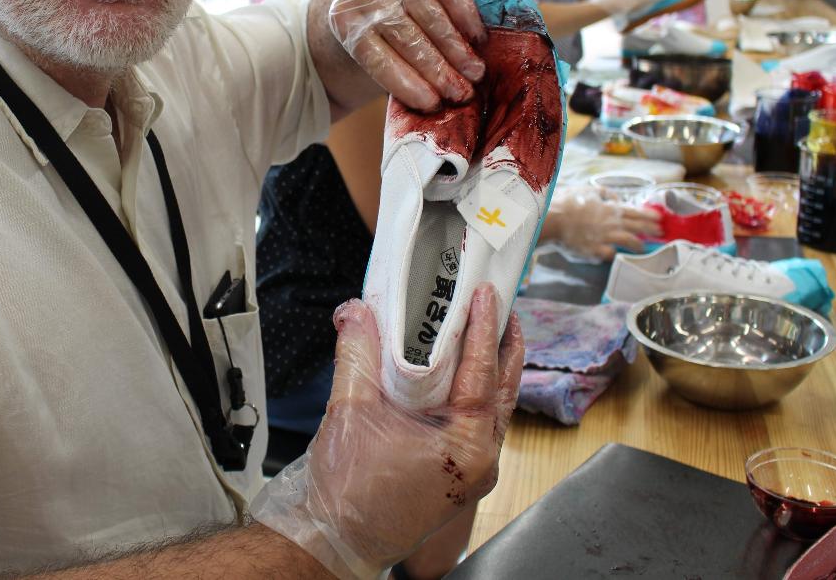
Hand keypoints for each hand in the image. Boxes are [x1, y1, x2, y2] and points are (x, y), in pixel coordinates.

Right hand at [250, 284, 523, 579]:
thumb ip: (357, 354)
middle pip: (502, 389)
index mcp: (466, 449)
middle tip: (497, 304)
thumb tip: (357, 312)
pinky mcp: (455, 473)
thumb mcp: (350, 410)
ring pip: (492, 407)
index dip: (483, 329)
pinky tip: (455, 370)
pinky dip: (470, 390)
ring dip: (489, 367)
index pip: (483, 375)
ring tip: (481, 328)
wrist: (333, 539)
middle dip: (501, 344)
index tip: (484, 295)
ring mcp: (470, 470)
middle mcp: (480, 461)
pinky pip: (474, 423)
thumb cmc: (346, 493)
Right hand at [327, 0, 487, 111]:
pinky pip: (379, 60)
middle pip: (427, 16)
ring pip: (407, 40)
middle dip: (455, 52)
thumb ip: (452, 1)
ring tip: (456, 93)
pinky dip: (405, 83)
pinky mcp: (346, 24)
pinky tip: (425, 99)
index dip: (466, 15)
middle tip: (475, 78)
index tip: (482, 44)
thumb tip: (485, 46)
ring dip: (436, 71)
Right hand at [543, 186, 662, 260]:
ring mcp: (605, 237)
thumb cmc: (567, 202)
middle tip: (660, 233)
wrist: (552, 218)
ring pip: (628, 241)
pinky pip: (610, 254)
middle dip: (651, 230)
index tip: (660, 218)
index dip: (649, 215)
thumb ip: (604, 193)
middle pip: (637, 227)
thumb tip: (616, 197)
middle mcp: (611, 223)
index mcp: (610, 208)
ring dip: (638, 245)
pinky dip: (614, 254)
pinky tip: (617, 256)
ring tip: (642, 247)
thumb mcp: (587, 190)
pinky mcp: (595, 250)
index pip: (635, 212)